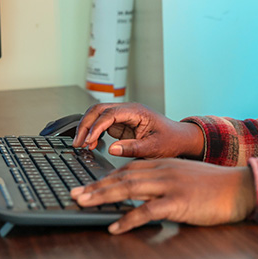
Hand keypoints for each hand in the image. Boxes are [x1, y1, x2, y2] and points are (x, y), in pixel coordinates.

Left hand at [70, 159, 255, 232]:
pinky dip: (128, 219)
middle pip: (122, 177)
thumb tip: (144, 195)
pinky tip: (115, 226)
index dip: (105, 177)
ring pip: (129, 189)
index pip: (128, 169)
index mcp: (164, 164)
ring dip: (103, 197)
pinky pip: (147, 211)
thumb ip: (164, 181)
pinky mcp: (178, 201)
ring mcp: (170, 185)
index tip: (87, 185)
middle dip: (96, 186)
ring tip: (84, 204)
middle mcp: (163, 171)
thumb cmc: (215, 186)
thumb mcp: (185, 177)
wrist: (240, 187)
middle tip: (75, 193)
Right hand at [72, 102, 204, 158]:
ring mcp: (124, 116)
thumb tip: (112, 149)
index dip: (97, 127)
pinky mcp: (121, 125)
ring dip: (87, 128)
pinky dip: (93, 133)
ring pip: (98, 115)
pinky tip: (90, 144)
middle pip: (99, 110)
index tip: (89, 141)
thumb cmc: (171, 140)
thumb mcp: (154, 147)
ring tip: (80, 144)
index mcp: (137, 112)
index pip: (110, 114)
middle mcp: (128, 110)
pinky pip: (102, 125)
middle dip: (86, 124)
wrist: (180, 139)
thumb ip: (133, 148)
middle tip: (78, 141)